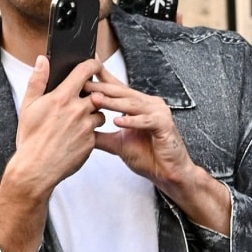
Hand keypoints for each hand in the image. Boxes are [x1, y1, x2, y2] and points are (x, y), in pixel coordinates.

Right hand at [6, 54, 104, 201]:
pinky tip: (77, 135)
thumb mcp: (28, 105)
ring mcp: (86, 127)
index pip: (84, 72)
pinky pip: (96, 131)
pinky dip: (90, 130)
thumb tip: (43, 60)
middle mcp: (77, 110)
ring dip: (93, 114)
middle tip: (84, 97)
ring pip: (100, 114)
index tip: (95, 63)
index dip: (92, 64)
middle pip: (97, 94)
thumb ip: (37, 80)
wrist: (37, 167)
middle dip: (93, 94)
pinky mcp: (91, 142)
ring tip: (77, 119)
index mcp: (61, 97)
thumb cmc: (31, 137)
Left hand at [89, 70, 193, 188]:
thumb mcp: (118, 144)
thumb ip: (101, 136)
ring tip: (96, 100)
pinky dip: (132, 121)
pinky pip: (146, 121)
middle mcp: (150, 104)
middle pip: (123, 93)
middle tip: (85, 86)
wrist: (169, 175)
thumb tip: (81, 131)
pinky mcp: (165, 125)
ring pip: (133, 105)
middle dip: (103, 89)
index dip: (102, 81)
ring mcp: (159, 113)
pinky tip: (117, 121)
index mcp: (139, 105)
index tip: (83, 76)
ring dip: (113, 103)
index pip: (118, 88)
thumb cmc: (150, 158)